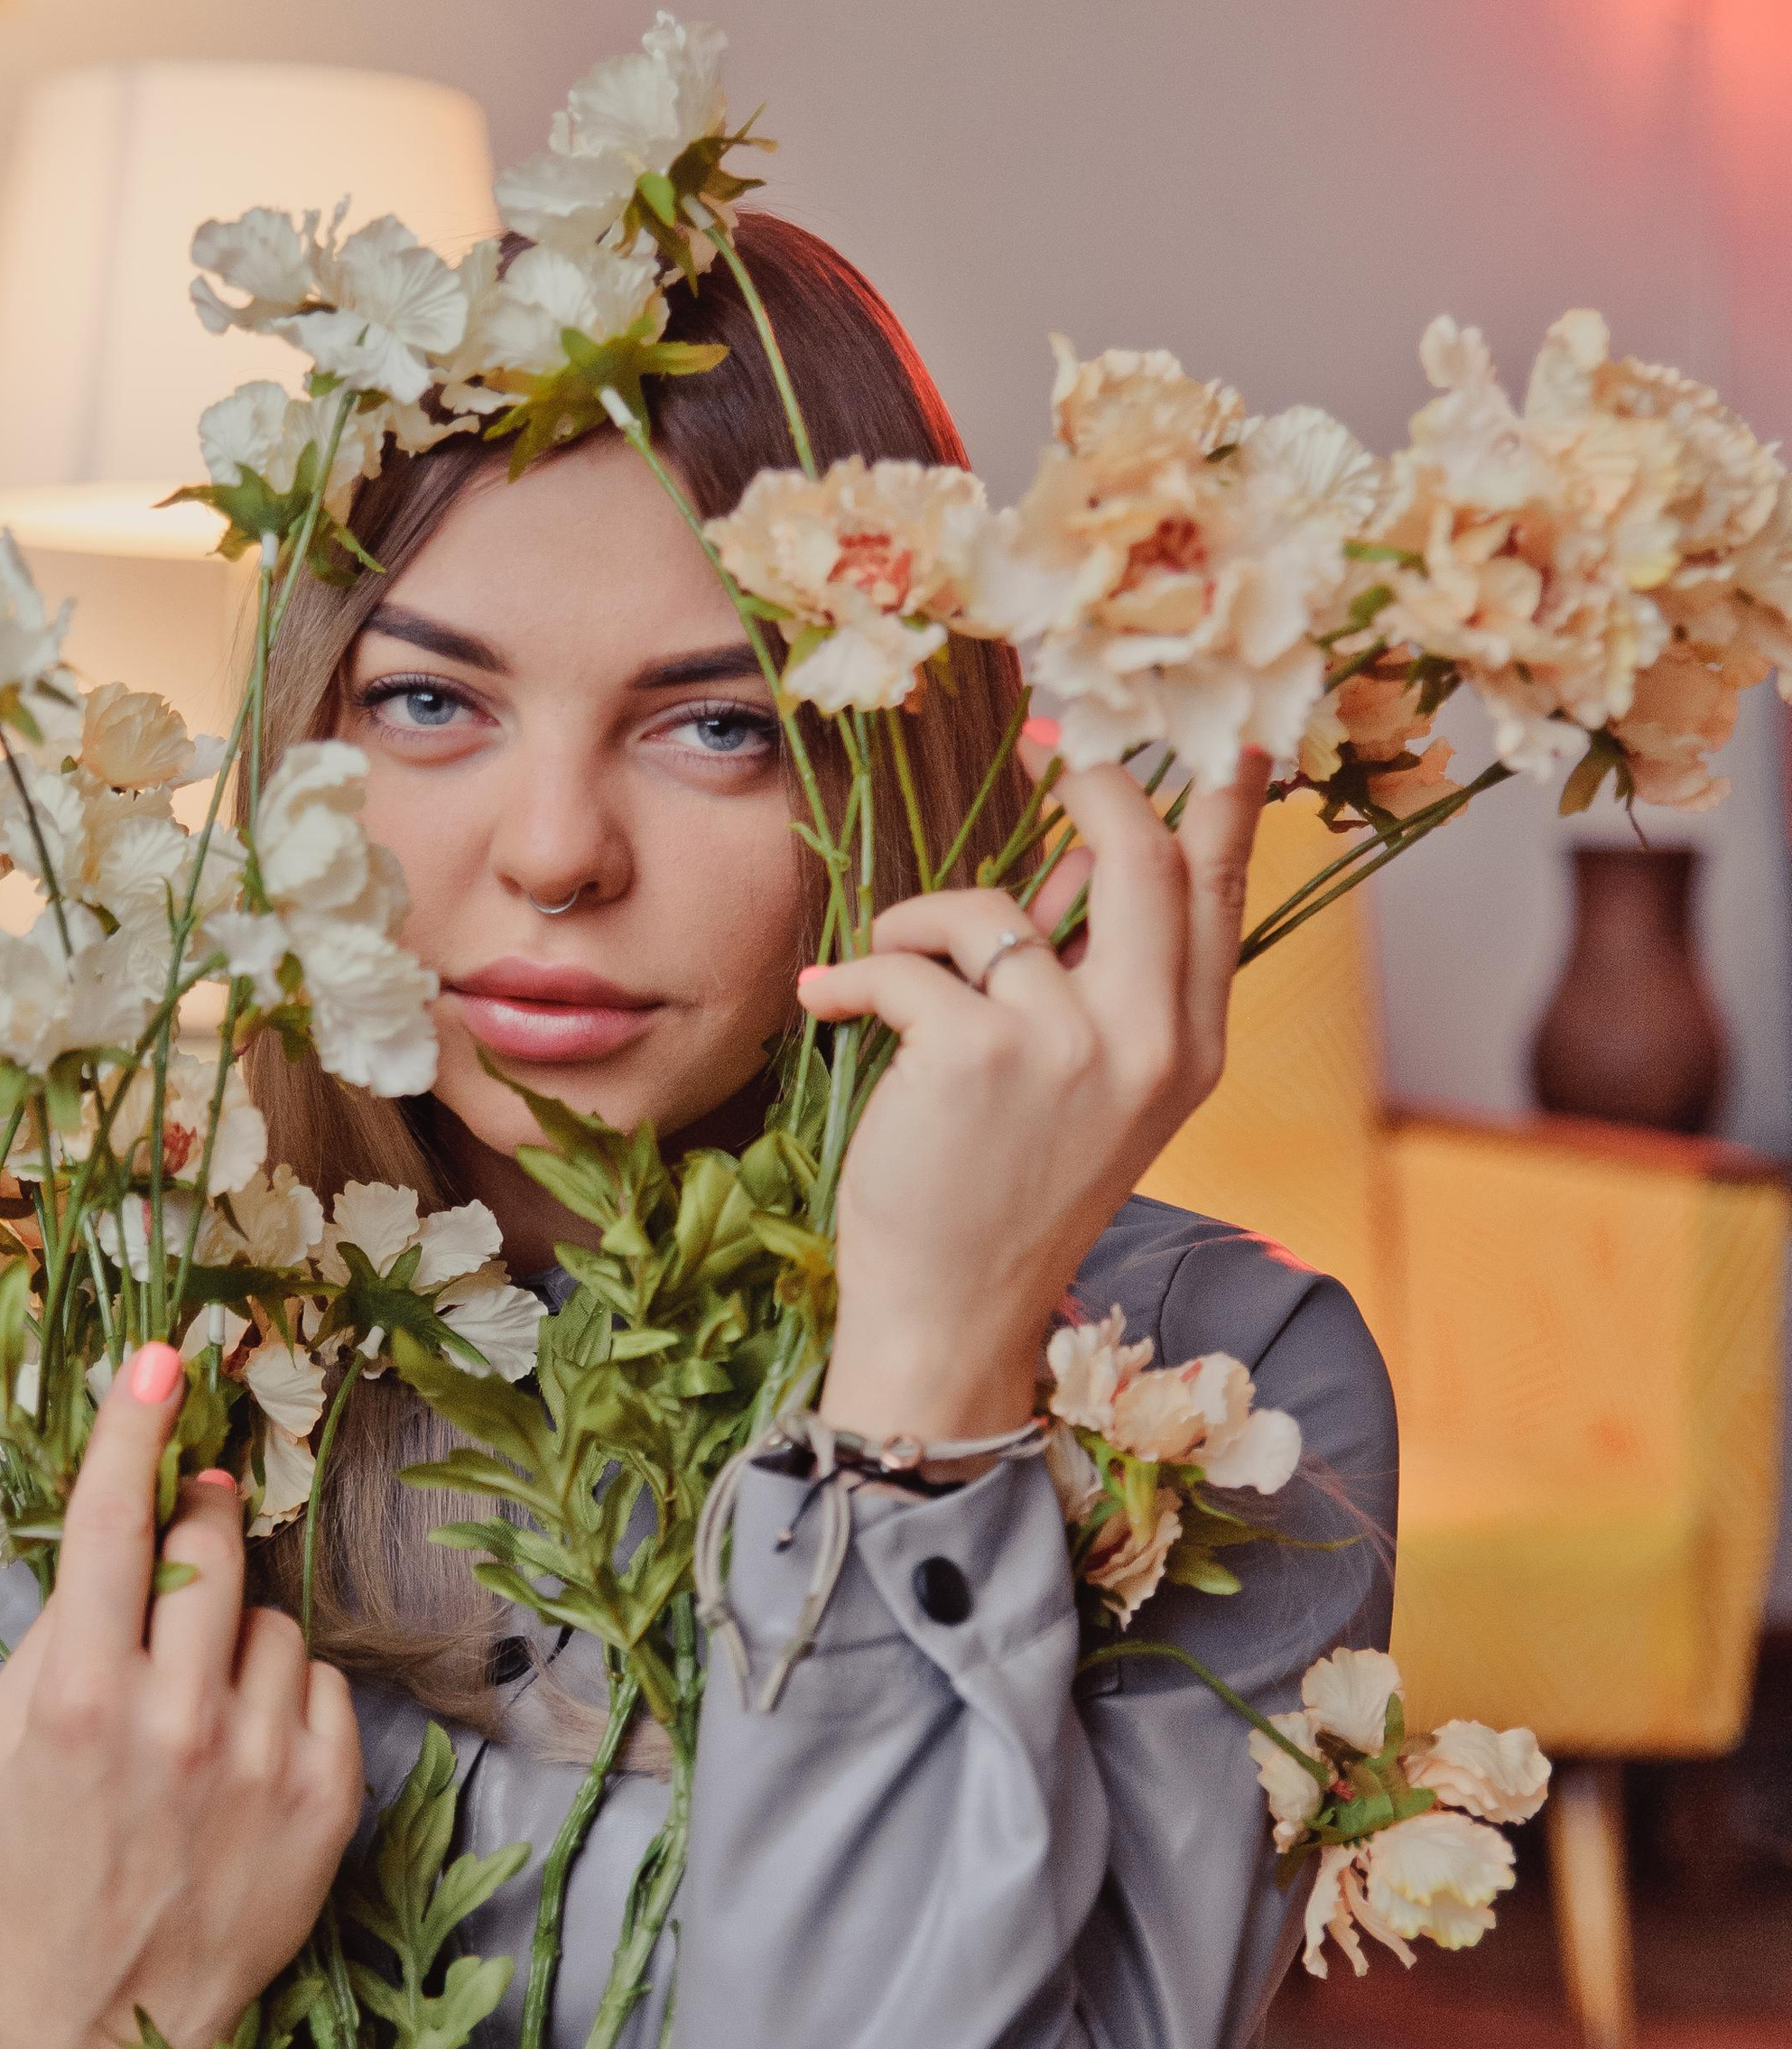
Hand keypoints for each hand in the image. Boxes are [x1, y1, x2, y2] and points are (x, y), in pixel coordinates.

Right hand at [0, 1339, 363, 2048]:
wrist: (115, 2012)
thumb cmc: (47, 1859)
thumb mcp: (4, 1742)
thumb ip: (57, 1630)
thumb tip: (122, 1525)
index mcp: (80, 1702)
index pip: (107, 1533)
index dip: (131, 1434)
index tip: (162, 1361)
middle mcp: (174, 1723)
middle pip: (211, 1549)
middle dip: (197, 1520)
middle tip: (187, 1530)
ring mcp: (260, 1761)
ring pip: (271, 1618)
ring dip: (237, 1639)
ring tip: (201, 1711)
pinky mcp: (327, 1796)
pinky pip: (321, 1682)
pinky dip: (286, 1701)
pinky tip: (247, 1754)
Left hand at [799, 754, 1267, 1444]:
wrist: (949, 1314)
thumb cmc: (1002, 1194)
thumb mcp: (1088, 1087)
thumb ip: (1095, 974)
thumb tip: (1084, 847)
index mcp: (1189, 1049)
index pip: (1219, 894)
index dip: (1217, 802)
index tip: (1218, 734)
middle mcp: (1147, 1042)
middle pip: (1141, 854)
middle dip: (1089, 787)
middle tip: (1046, 759)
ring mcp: (1067, 1046)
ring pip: (991, 908)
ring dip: (919, 927)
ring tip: (885, 976)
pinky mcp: (976, 1052)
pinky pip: (907, 957)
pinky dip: (855, 975)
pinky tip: (829, 1006)